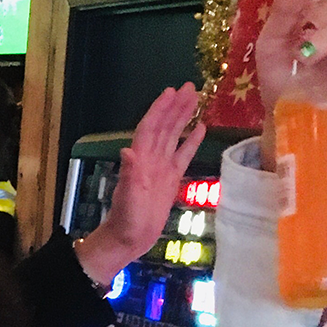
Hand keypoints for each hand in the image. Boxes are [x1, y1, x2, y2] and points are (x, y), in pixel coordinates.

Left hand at [76, 83, 205, 282]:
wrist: (129, 239)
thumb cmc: (126, 220)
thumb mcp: (127, 197)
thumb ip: (128, 174)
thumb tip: (128, 150)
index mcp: (140, 160)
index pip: (150, 128)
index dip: (160, 110)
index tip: (171, 92)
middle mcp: (150, 159)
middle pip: (164, 127)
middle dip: (175, 107)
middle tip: (190, 87)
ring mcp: (160, 168)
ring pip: (173, 136)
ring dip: (183, 117)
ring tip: (195, 99)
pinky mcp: (170, 179)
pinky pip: (182, 155)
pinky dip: (191, 141)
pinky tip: (201, 127)